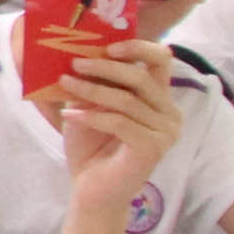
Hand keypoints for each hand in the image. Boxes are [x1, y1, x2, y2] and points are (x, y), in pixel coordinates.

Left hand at [52, 37, 183, 220]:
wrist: (91, 187)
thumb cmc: (91, 144)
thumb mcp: (89, 105)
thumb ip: (93, 81)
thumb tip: (75, 50)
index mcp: (159, 98)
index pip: (161, 61)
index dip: (138, 48)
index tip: (108, 46)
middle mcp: (170, 113)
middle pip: (141, 78)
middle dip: (105, 67)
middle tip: (74, 63)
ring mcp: (166, 132)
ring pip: (127, 100)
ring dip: (91, 90)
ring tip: (64, 84)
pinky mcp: (153, 148)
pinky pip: (120, 123)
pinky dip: (92, 116)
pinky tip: (70, 115)